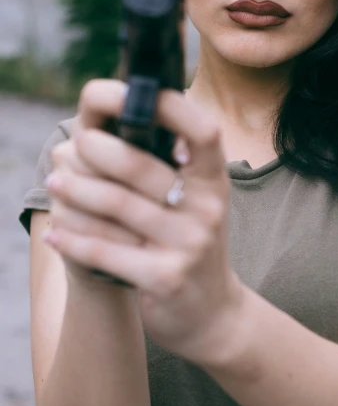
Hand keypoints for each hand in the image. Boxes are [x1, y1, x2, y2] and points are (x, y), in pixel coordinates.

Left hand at [44, 79, 245, 364]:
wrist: (214, 312)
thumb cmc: (192, 241)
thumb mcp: (198, 199)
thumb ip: (172, 162)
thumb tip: (122, 116)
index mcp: (214, 179)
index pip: (203, 131)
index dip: (171, 107)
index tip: (132, 93)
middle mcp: (207, 206)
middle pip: (141, 165)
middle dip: (97, 150)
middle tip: (72, 145)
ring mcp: (188, 243)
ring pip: (116, 205)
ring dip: (76, 191)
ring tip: (55, 183)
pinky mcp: (165, 277)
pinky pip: (105, 250)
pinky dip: (73, 239)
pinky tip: (56, 232)